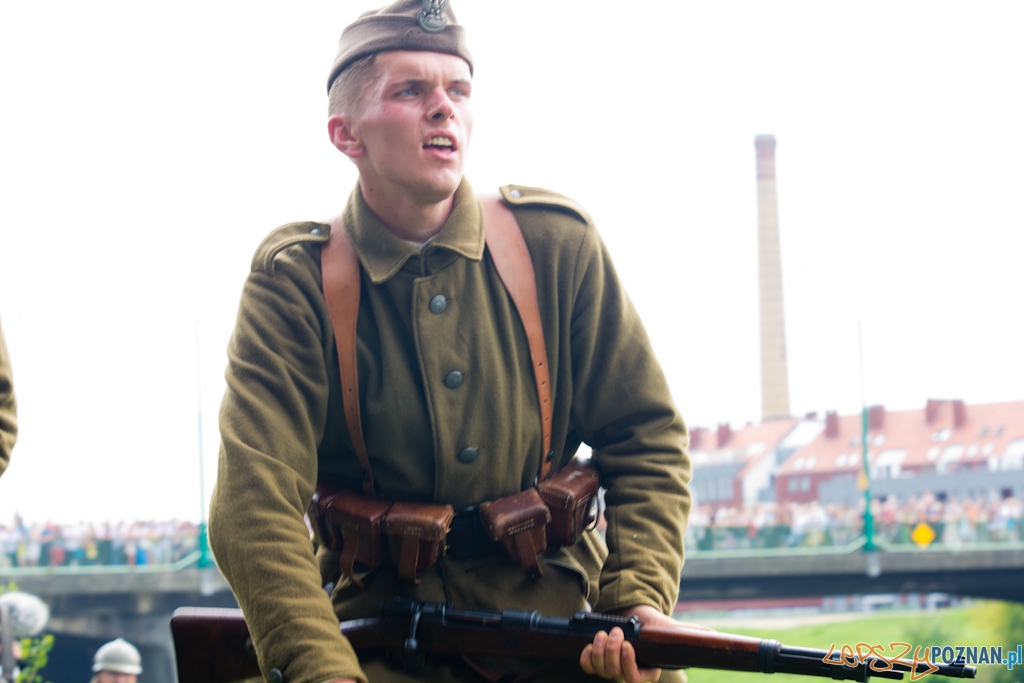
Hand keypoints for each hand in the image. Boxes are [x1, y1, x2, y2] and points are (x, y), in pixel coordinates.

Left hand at [578, 605, 713, 682]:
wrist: (636, 618)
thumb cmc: (655, 627)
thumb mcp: (674, 630)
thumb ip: (693, 634)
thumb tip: (715, 635)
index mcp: (648, 671)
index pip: (635, 680)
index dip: (628, 665)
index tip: (628, 644)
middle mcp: (628, 673)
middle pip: (615, 674)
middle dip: (612, 652)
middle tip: (616, 633)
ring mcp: (611, 669)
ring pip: (601, 669)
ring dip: (599, 650)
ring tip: (604, 632)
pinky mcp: (597, 661)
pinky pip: (588, 666)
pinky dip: (586, 656)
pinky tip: (589, 643)